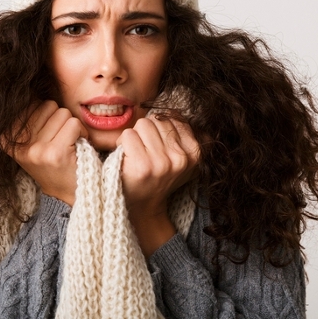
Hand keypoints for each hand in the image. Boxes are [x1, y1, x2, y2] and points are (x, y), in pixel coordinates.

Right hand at [3, 100, 86, 205]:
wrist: (67, 195)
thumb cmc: (53, 162)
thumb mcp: (32, 141)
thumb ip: (29, 116)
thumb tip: (29, 87)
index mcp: (6, 138)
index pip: (31, 103)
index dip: (46, 114)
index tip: (47, 134)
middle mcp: (17, 144)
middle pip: (47, 105)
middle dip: (59, 119)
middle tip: (61, 140)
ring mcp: (35, 150)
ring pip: (62, 113)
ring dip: (71, 126)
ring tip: (68, 144)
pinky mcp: (54, 153)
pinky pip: (73, 124)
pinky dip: (81, 132)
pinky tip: (77, 147)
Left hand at [115, 115, 199, 255]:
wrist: (142, 207)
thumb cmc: (157, 177)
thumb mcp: (180, 159)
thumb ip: (183, 135)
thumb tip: (176, 111)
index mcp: (195, 153)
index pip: (174, 118)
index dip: (160, 130)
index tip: (159, 148)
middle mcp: (181, 158)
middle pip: (157, 120)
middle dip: (147, 132)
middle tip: (145, 153)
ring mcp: (162, 162)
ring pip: (142, 125)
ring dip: (134, 137)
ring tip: (137, 156)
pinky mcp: (143, 166)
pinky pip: (128, 135)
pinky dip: (122, 144)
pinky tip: (128, 160)